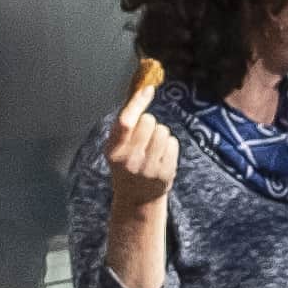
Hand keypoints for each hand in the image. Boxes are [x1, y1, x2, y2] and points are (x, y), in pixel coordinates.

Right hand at [102, 87, 178, 224]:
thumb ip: (125, 123)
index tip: (147, 89)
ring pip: (163, 130)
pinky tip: (161, 156)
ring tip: (153, 148)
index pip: (126, 122)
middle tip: (144, 137)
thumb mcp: (117, 147)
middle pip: (149, 121)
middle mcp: (130, 160)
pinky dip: (169, 146)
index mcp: (113, 151)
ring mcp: (149, 168)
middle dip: (149, 123)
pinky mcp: (165, 173)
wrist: (136, 198)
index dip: (137, 103)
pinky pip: (173, 143)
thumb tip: (143, 90)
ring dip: (160, 134)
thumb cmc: (126, 164)